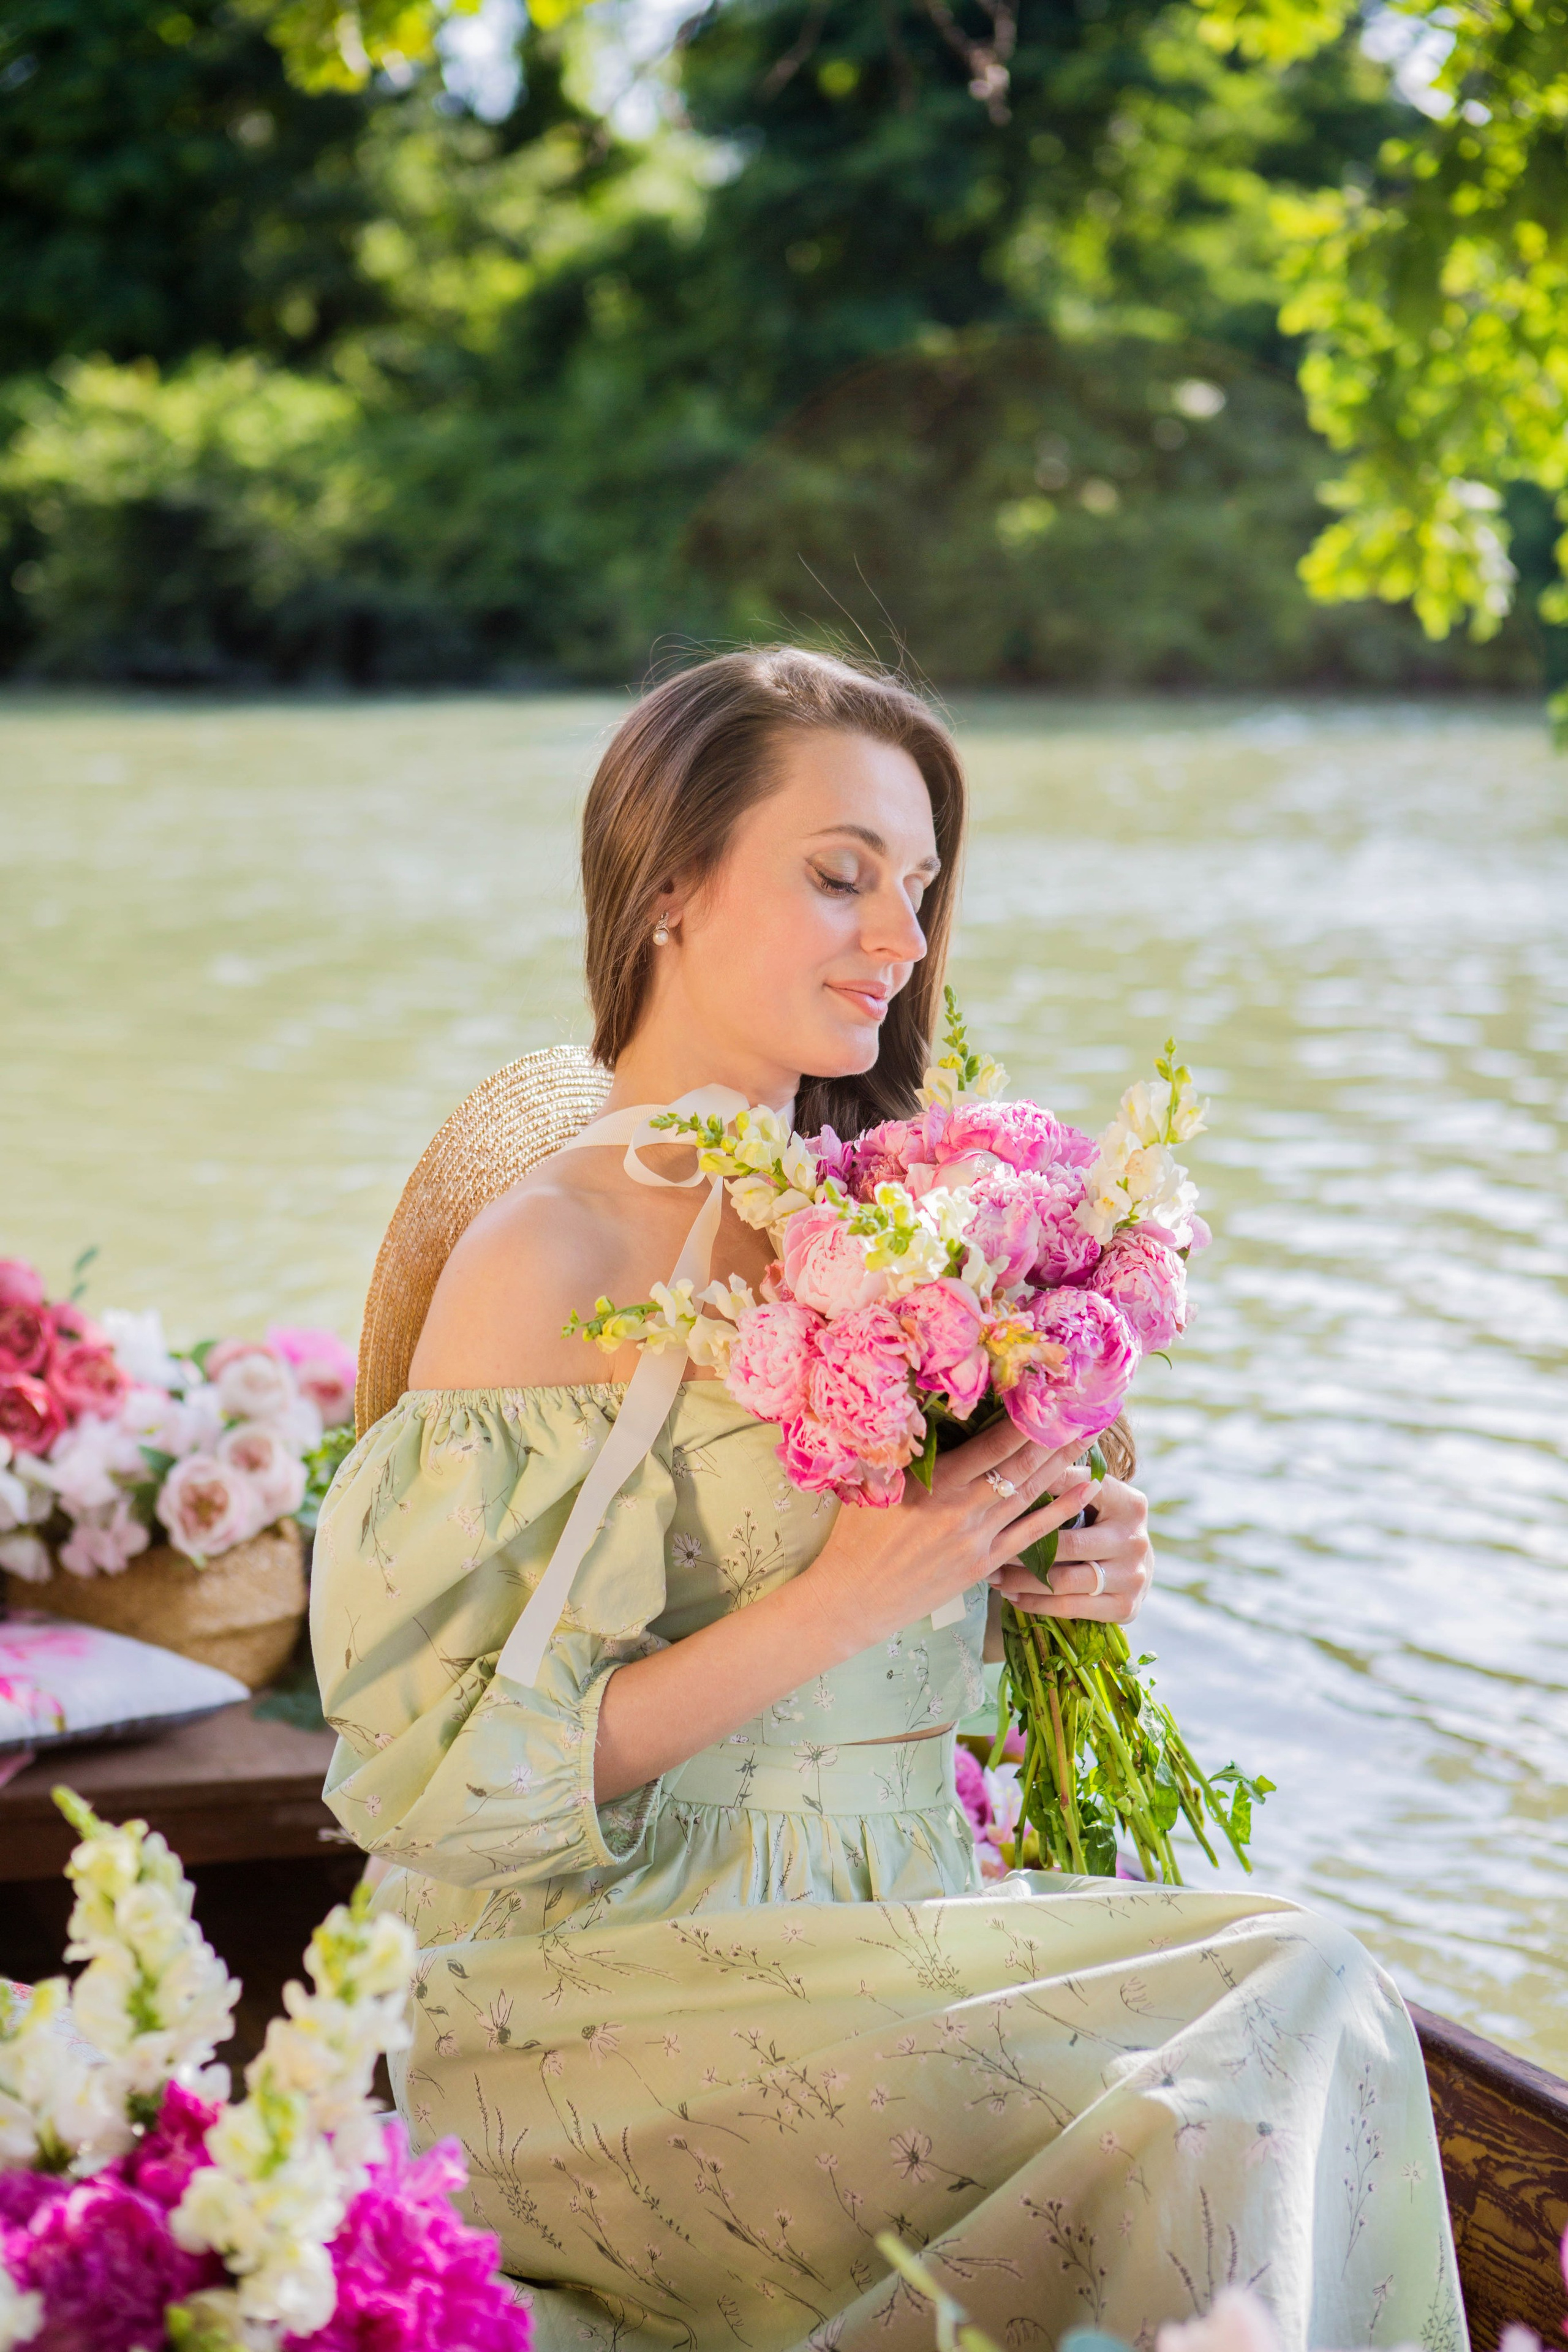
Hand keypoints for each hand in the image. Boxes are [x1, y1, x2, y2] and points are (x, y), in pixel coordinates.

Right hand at [799, 1416, 1094, 1655]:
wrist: (852, 1597)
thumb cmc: (856, 1534)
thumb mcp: (877, 1483)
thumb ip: (911, 1452)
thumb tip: (933, 1409)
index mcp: (936, 1483)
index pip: (994, 1444)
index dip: (1025, 1418)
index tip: (1048, 1392)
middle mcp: (963, 1509)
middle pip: (1022, 1465)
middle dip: (1055, 1435)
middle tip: (1083, 1407)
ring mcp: (977, 1539)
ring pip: (1031, 1494)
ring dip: (1064, 1463)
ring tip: (1092, 1437)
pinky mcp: (983, 1565)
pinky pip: (1031, 1534)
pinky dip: (1060, 1510)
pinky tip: (1085, 1490)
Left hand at [990, 1472, 1152, 1624]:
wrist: (1138, 1568)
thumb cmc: (1102, 1524)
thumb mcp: (1095, 1497)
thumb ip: (1067, 1480)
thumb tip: (1019, 1457)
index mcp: (1129, 1503)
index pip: (1077, 1490)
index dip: (1036, 1488)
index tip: (1000, 1492)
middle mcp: (1135, 1539)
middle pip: (1067, 1544)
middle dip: (1022, 1546)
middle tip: (986, 1544)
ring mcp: (1132, 1576)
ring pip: (1063, 1580)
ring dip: (1021, 1579)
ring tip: (992, 1576)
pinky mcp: (1125, 1608)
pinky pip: (1069, 1607)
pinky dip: (1035, 1603)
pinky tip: (1012, 1597)